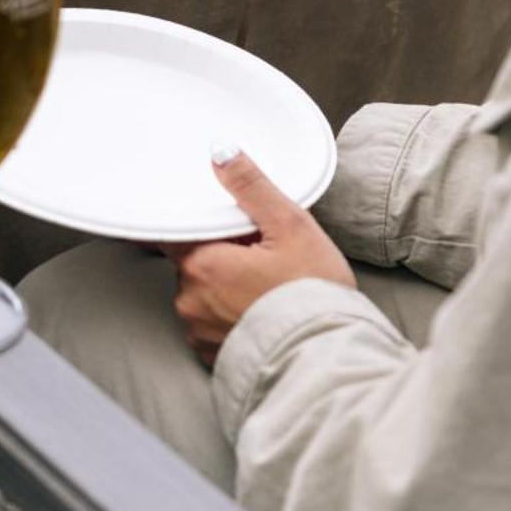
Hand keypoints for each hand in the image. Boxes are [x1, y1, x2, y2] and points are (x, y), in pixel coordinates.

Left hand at [161, 146, 355, 366]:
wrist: (333, 357)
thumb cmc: (314, 294)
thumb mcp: (290, 227)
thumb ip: (251, 188)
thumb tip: (220, 153)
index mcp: (200, 265)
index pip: (177, 232)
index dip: (203, 225)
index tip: (225, 228)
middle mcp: (189, 300)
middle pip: (193, 262)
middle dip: (220, 256)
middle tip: (260, 257)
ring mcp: (198, 332)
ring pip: (201, 295)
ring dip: (223, 288)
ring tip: (264, 288)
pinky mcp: (212, 356)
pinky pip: (210, 326)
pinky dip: (229, 317)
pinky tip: (259, 313)